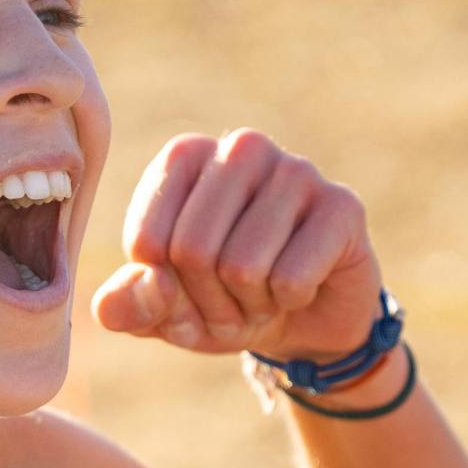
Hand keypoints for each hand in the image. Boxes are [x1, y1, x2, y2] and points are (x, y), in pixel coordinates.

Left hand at [92, 130, 383, 360]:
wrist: (302, 319)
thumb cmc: (218, 300)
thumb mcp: (159, 312)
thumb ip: (125, 305)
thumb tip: (140, 288)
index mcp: (183, 157)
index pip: (147, 240)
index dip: (163, 288)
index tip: (186, 288)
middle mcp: (240, 148)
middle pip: (192, 250)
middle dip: (207, 300)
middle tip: (230, 300)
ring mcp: (296, 170)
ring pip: (242, 266)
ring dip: (248, 304)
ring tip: (263, 292)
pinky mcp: (342, 205)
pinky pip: (291, 277)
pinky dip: (289, 301)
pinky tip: (302, 286)